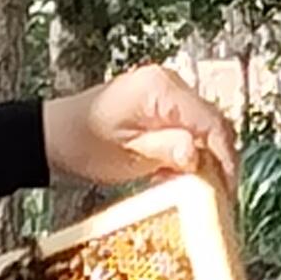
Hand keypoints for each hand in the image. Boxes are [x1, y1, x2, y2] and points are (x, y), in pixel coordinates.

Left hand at [45, 63, 240, 188]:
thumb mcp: (125, 154)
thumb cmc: (81, 143)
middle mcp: (168, 84)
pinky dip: (188, 154)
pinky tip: (174, 174)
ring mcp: (166, 94)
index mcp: (161, 88)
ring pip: (203, 129)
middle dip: (216, 160)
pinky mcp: (161, 107)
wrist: (52, 136)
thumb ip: (164, 150)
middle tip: (218, 196)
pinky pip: (188, 130)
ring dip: (203, 159)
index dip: (224, 157)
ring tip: (193, 188)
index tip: (228, 189)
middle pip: (212, 124)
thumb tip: (198, 155)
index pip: (210, 122)